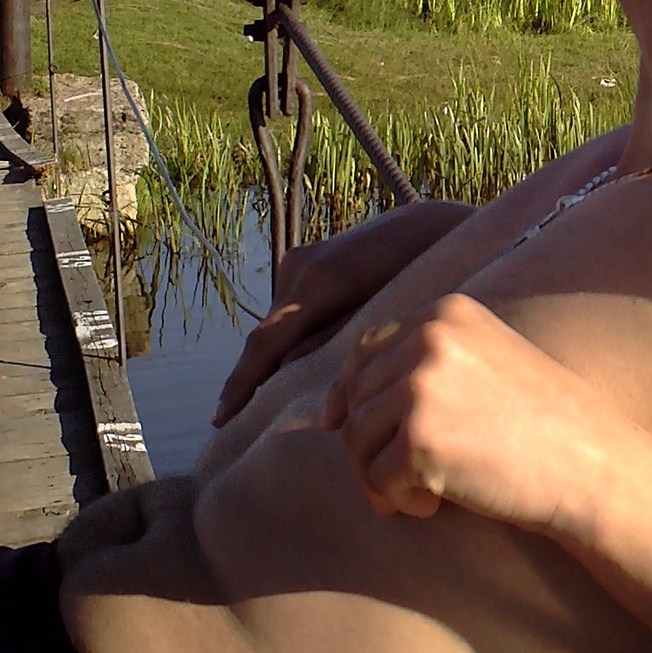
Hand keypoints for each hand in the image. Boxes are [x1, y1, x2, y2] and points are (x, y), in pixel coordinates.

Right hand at [213, 202, 471, 425]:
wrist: (431, 226)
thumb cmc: (419, 274)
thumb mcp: (381, 314)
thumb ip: (332, 342)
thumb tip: (286, 374)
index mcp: (317, 282)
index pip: (265, 343)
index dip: (241, 384)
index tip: (220, 420)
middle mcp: (298, 268)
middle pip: (266, 336)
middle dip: (253, 378)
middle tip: (238, 426)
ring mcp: (299, 260)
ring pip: (277, 324)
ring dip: (275, 357)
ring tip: (268, 404)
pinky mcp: (307, 261)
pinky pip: (289, 309)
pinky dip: (290, 336)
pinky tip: (296, 366)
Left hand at [322, 293, 630, 530]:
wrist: (594, 466)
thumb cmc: (550, 427)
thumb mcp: (490, 364)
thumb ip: (428, 363)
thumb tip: (341, 405)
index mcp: (448, 314)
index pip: (368, 347)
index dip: (349, 389)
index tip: (339, 424)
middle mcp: (430, 338)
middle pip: (357, 395)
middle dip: (365, 444)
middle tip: (395, 483)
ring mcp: (421, 385)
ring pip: (356, 438)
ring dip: (378, 476)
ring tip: (421, 496)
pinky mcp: (419, 437)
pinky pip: (376, 478)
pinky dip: (398, 501)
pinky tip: (434, 507)